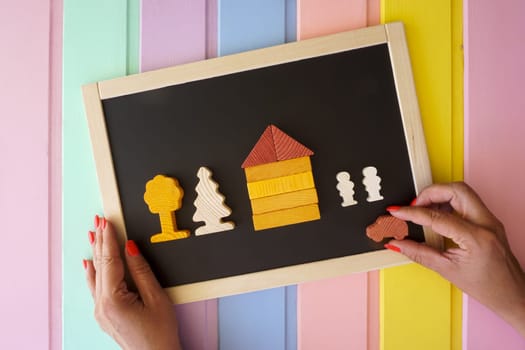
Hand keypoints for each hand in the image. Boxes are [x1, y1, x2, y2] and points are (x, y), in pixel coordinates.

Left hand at [84, 216, 181, 349]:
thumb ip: (141, 270)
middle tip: (99, 220)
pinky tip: (88, 264)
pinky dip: (92, 273)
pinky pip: (95, 288)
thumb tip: (129, 248)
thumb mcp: (156, 298)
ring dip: (95, 253)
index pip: (110, 260)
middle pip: (100, 265)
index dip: (109, 238)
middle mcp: (101, 305)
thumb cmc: (159, 333)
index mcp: (113, 299)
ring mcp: (100, 311)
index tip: (107, 221)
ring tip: (92, 234)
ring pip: (96, 275)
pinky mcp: (104, 315)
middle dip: (100, 241)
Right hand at [385, 182, 524, 335]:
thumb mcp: (447, 270)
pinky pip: (468, 200)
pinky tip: (438, 213)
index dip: (412, 212)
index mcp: (476, 238)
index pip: (437, 216)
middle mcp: (487, 223)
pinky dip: (449, 201)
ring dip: (440, 194)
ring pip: (463, 191)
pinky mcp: (490, 220)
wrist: (512, 295)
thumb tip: (397, 244)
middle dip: (430, 192)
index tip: (396, 211)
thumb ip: (418, 253)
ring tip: (424, 209)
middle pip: (456, 190)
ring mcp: (491, 220)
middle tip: (413, 205)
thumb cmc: (487, 287)